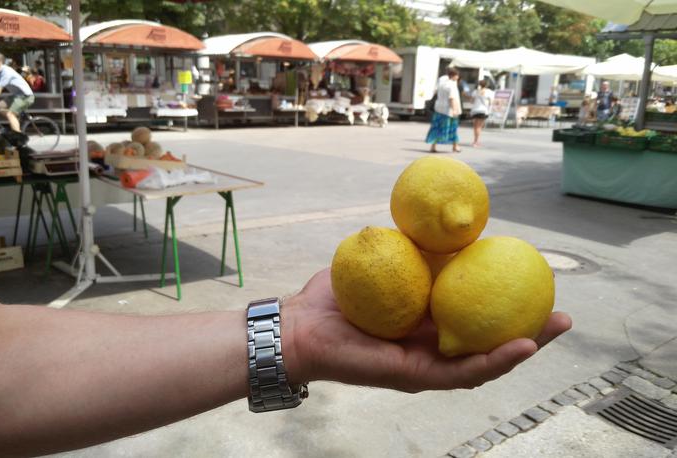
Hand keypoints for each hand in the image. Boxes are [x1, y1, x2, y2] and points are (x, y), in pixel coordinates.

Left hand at [282, 268, 570, 392]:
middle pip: (490, 342)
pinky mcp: (415, 377)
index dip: (509, 305)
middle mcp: (432, 347)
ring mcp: (426, 366)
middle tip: (562, 314)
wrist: (301, 324)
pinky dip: (493, 360)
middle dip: (530, 331)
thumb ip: (408, 251)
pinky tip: (521, 346)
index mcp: (427, 323)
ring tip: (554, 330)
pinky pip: (461, 371)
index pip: (477, 316)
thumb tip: (432, 222)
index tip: (537, 283)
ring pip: (486, 361)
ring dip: (524, 347)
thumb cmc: (337, 296)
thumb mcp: (381, 264)